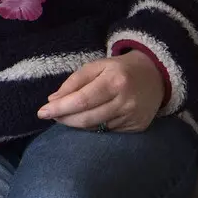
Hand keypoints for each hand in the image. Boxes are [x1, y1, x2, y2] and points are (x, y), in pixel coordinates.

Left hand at [36, 49, 165, 131]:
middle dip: (64, 119)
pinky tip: (88, 118)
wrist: (156, 75)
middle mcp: (126, 101)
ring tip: (66, 115)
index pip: (82, 100)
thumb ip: (74, 82)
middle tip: (50, 115)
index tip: (41, 112)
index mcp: (115, 81)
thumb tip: (53, 100)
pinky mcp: (138, 127)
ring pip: (96, 127)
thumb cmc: (119, 69)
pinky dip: (93, 126)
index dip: (60, 108)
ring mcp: (133, 116)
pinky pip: (108, 131)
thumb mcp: (96, 66)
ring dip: (76, 123)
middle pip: (87, 118)